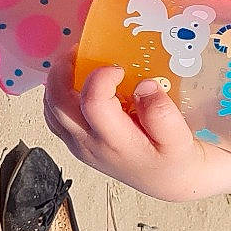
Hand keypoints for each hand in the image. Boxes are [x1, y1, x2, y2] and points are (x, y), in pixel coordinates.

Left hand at [43, 61, 223, 201]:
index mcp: (115, 142)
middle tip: (80, 50)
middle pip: (58, 105)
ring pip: (50, 110)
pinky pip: (54, 116)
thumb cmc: (174, 157)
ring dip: (56, 81)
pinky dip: (57, 93)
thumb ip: (162, 113)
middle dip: (63, 71)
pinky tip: (74, 81)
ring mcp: (79, 145)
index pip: (93, 104)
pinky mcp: (77, 143)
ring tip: (75, 61)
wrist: (169, 180)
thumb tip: (143, 85)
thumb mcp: (179, 139)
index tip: (119, 67)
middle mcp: (90, 144)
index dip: (101, 78)